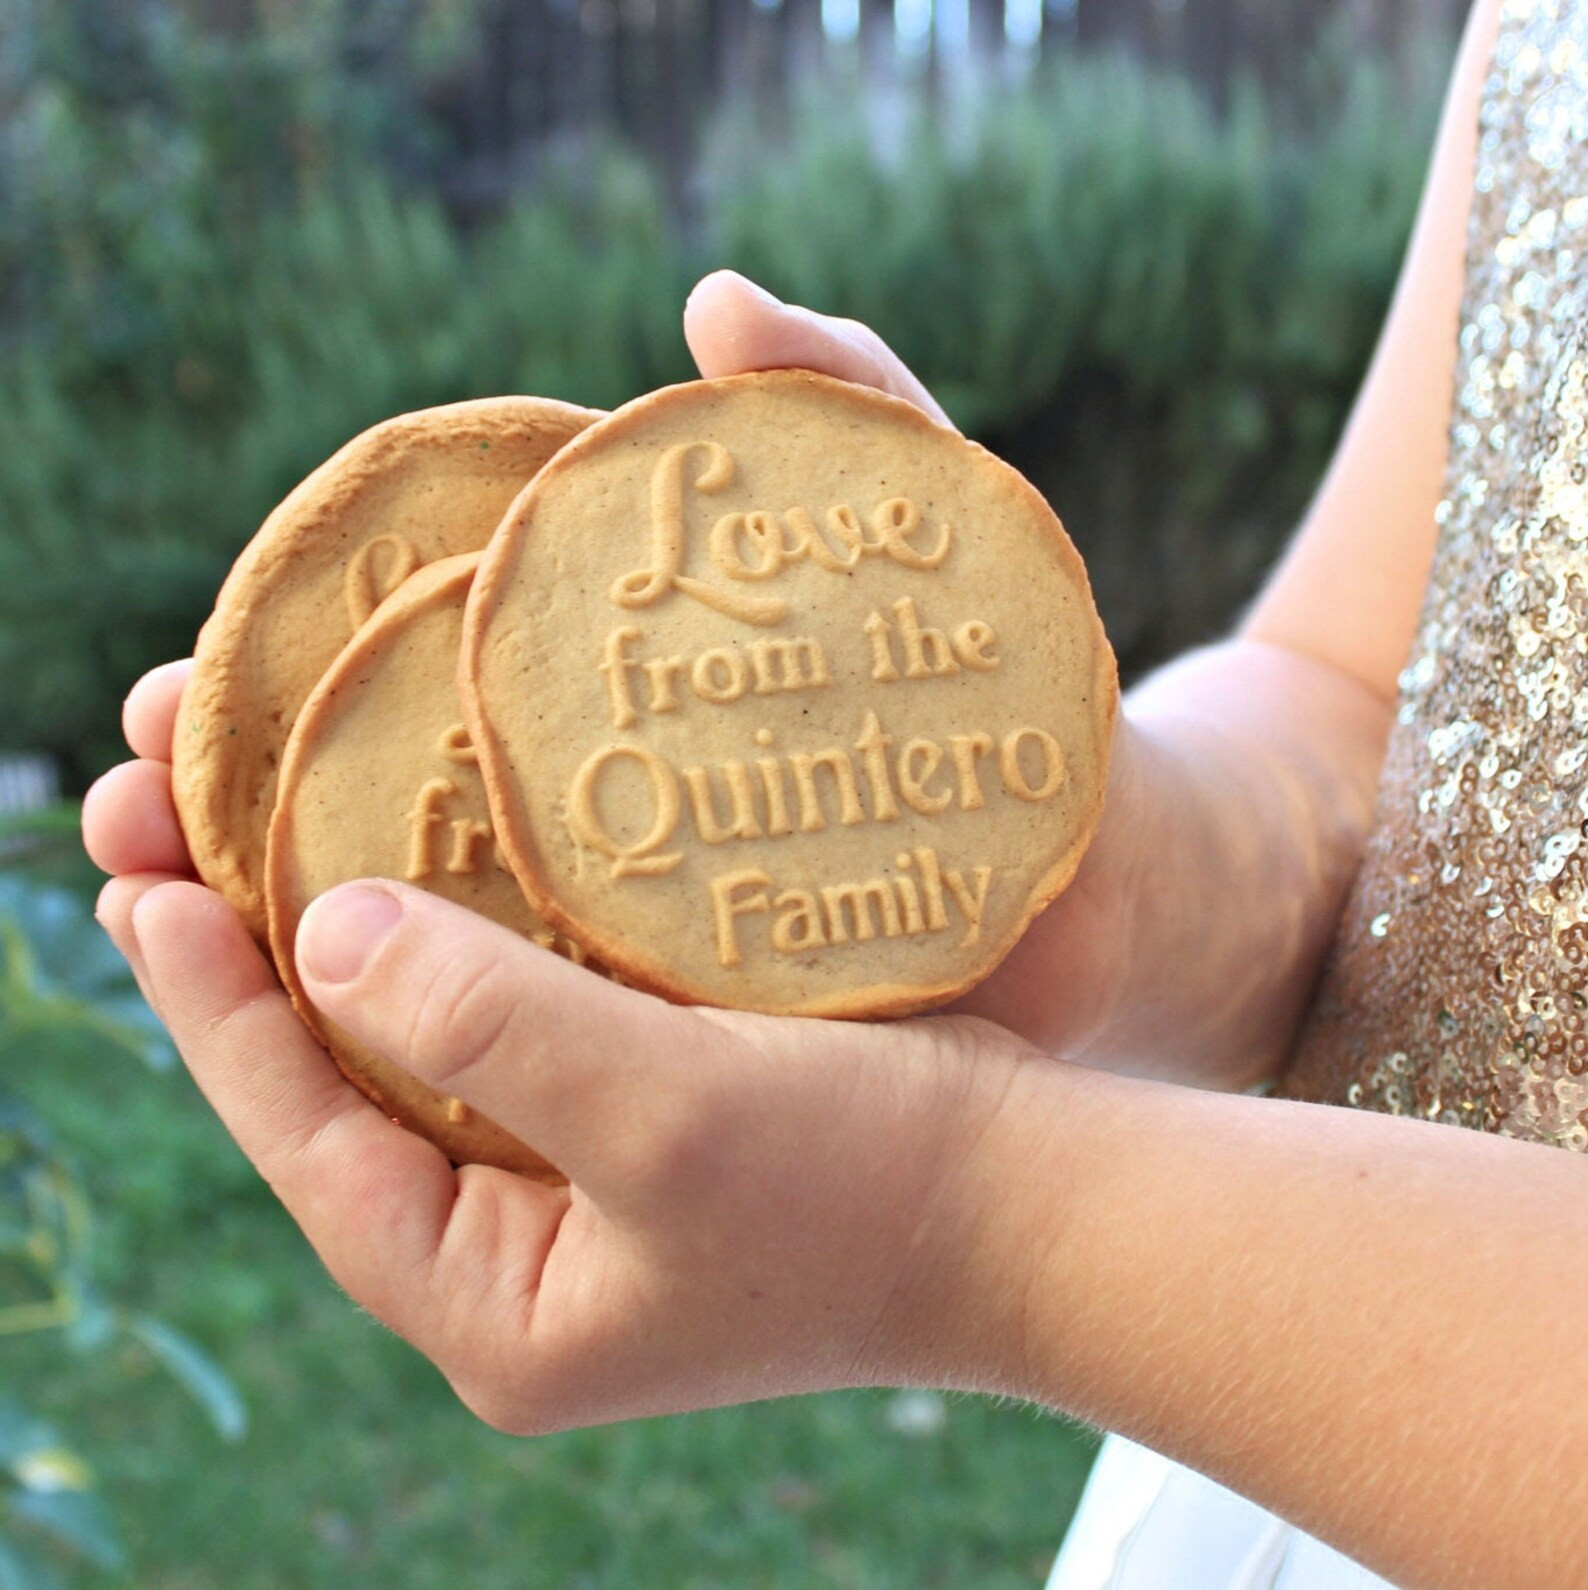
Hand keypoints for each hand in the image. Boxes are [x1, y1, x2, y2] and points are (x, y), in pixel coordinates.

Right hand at [88, 274, 1389, 1091]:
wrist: (1145, 882)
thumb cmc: (1044, 708)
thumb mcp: (939, 535)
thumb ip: (851, 405)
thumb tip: (708, 294)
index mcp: (632, 718)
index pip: (408, 698)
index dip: (282, 694)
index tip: (175, 689)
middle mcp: (618, 832)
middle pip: (386, 821)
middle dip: (241, 814)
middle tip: (124, 797)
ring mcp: (651, 950)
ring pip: (436, 945)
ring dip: (290, 935)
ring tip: (162, 907)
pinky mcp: (702, 1045)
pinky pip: (551, 1039)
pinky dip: (437, 1031)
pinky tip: (334, 1019)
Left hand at [117, 873, 1059, 1427]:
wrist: (1034, 1204)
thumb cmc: (871, 1182)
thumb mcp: (665, 1119)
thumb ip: (483, 1027)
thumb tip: (320, 931)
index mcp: (492, 1299)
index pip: (305, 1140)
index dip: (212, 1010)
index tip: (140, 880)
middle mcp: (516, 1244)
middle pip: (342, 1078)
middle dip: (252, 945)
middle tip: (156, 806)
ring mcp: (577, 1174)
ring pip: (420, 1031)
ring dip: (345, 916)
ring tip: (254, 801)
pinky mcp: (637, 1105)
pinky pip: (511, 1005)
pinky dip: (460, 919)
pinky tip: (424, 831)